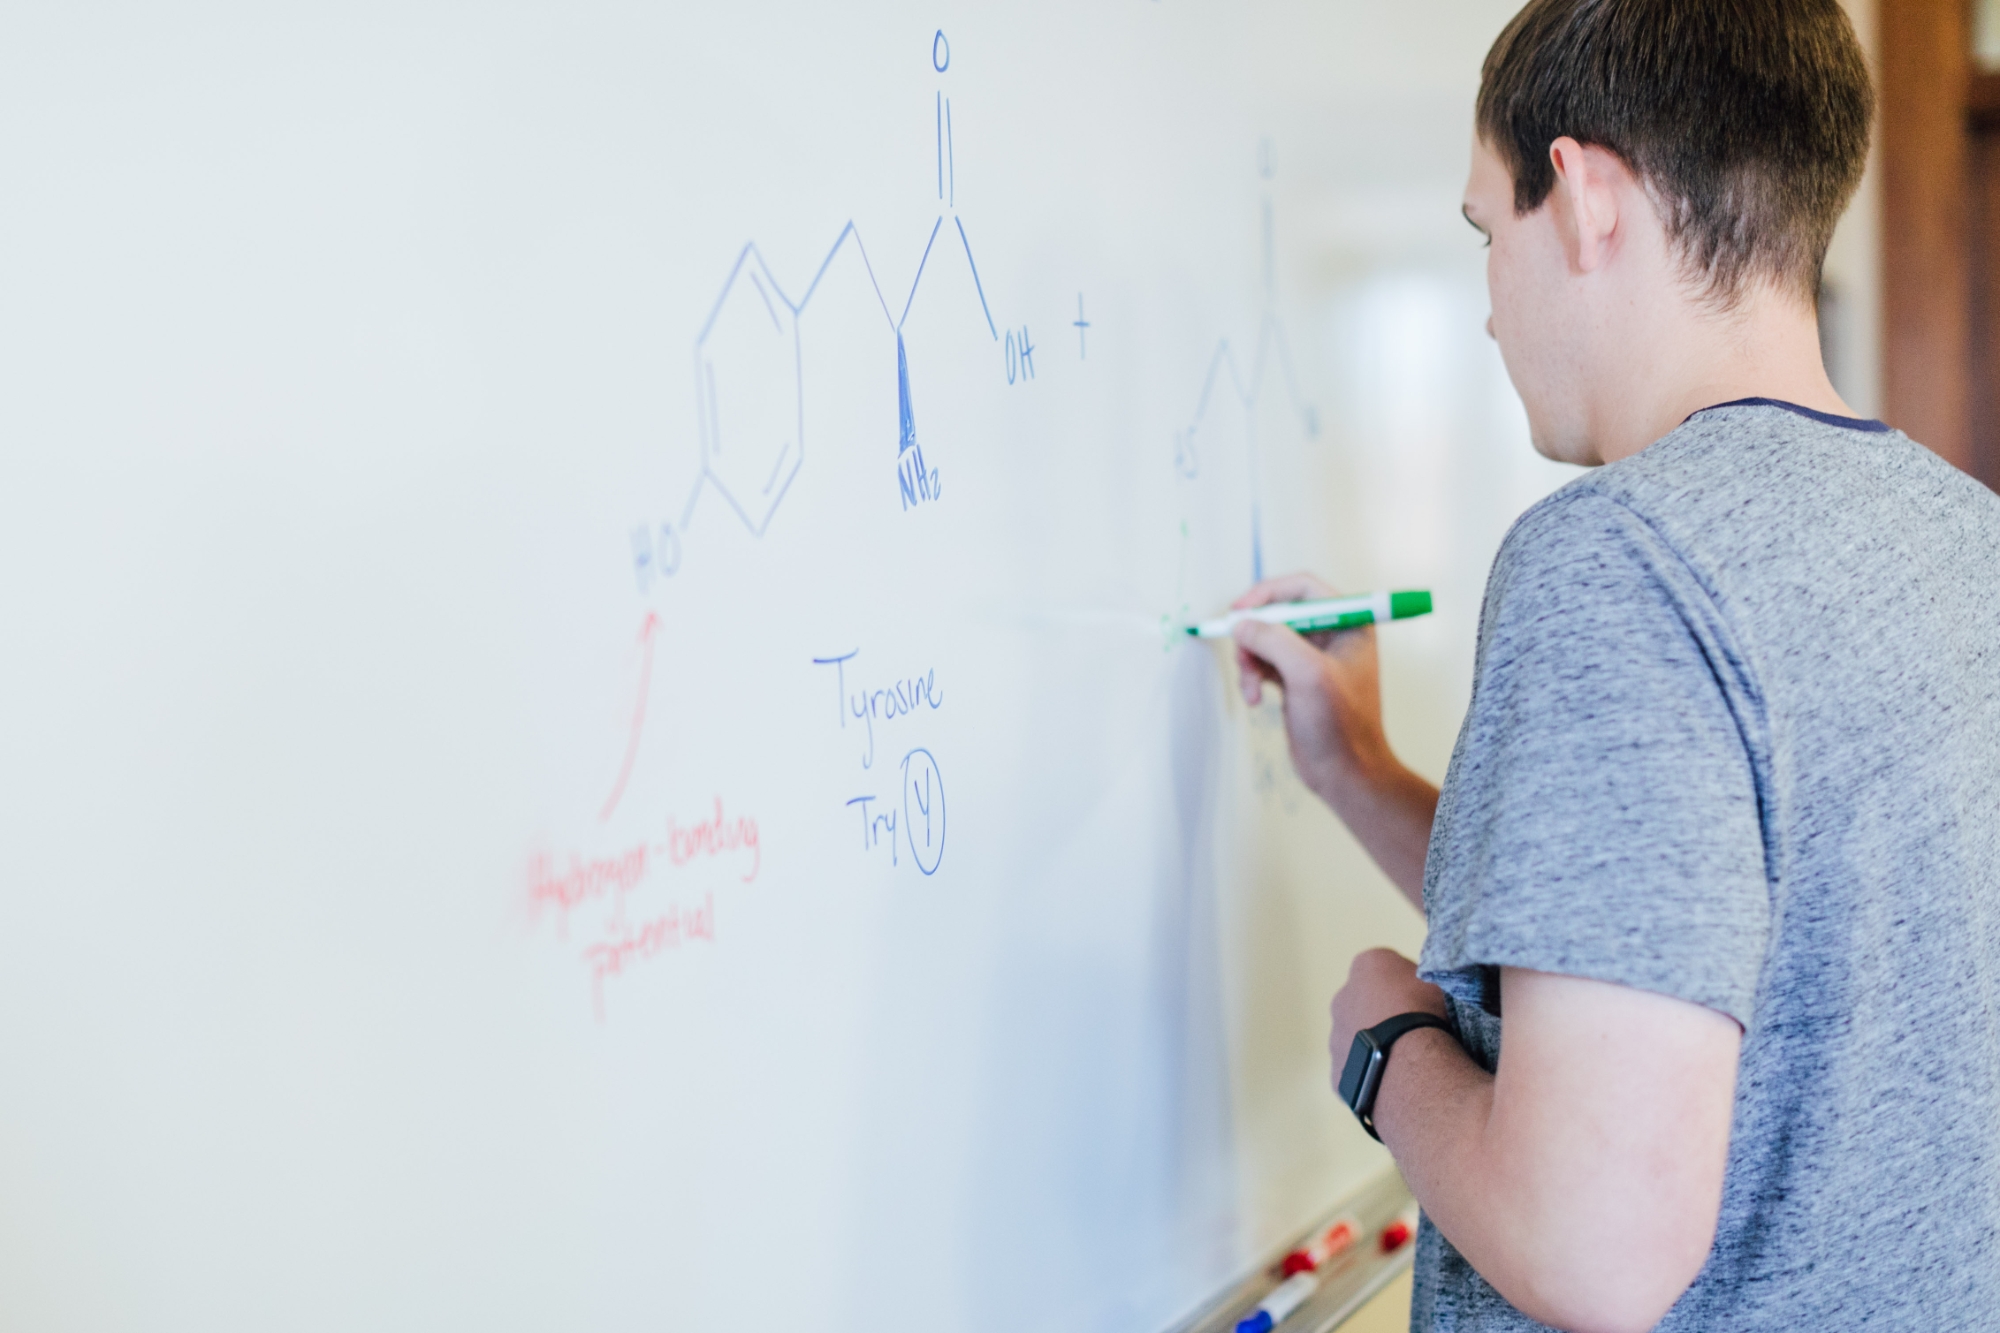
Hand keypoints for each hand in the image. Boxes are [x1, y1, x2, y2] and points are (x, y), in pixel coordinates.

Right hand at [1230, 572, 1393, 804]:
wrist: (1345, 774)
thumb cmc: (1342, 726)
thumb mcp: (1307, 675)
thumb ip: (1274, 640)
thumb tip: (1242, 624)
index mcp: (1349, 624)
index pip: (1304, 588)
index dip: (1269, 593)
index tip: (1240, 609)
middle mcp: (1332, 636)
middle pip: (1278, 614)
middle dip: (1255, 636)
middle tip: (1241, 655)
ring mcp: (1312, 659)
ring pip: (1266, 640)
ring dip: (1250, 661)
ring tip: (1251, 688)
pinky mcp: (1296, 680)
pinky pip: (1263, 664)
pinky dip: (1252, 677)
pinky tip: (1255, 699)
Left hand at [1328, 947, 1449, 1081]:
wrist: (1410, 1066)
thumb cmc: (1427, 1015)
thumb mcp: (1438, 983)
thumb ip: (1426, 980)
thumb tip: (1426, 988)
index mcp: (1367, 964)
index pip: (1388, 967)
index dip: (1409, 984)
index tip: (1425, 1001)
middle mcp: (1342, 996)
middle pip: (1367, 1001)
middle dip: (1385, 1012)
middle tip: (1414, 1031)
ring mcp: (1335, 1036)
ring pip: (1357, 1036)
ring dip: (1375, 1042)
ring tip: (1406, 1060)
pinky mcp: (1337, 1071)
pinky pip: (1357, 1067)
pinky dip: (1371, 1070)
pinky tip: (1393, 1079)